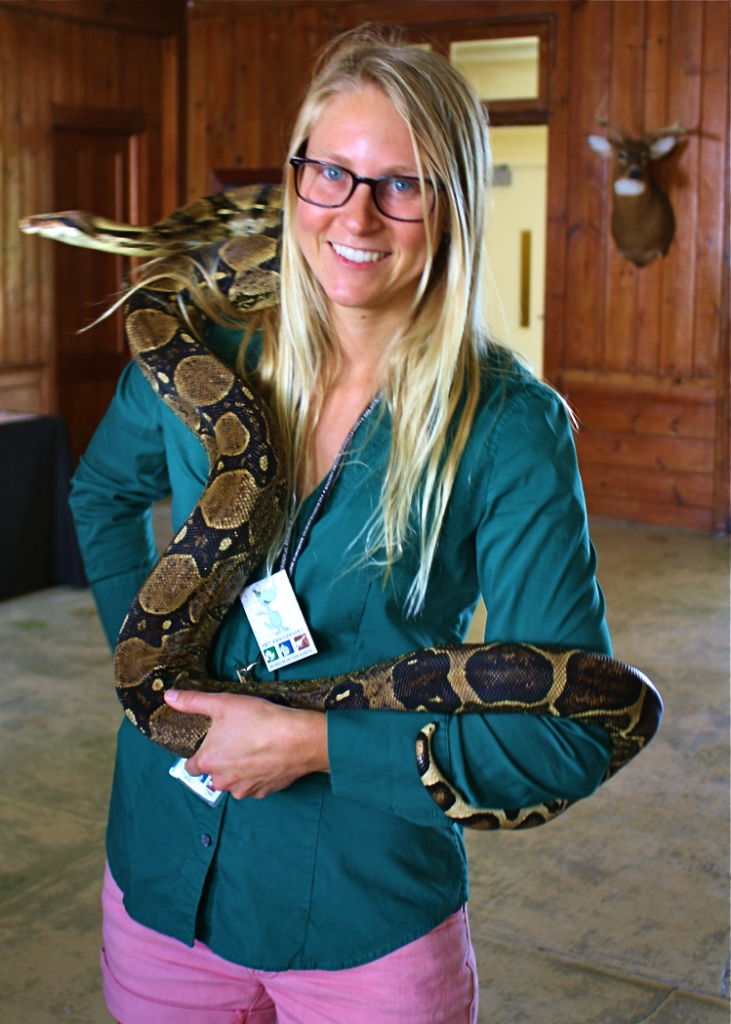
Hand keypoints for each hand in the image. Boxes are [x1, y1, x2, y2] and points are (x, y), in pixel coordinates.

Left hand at [164, 689, 328, 799]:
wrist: (297, 739)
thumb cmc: (258, 720)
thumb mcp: (222, 703)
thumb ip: (193, 702)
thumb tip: (168, 697)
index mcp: (207, 762)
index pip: (190, 766)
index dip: (199, 753)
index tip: (210, 742)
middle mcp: (222, 781)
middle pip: (214, 774)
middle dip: (221, 761)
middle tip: (236, 740)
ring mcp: (244, 790)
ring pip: (234, 781)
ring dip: (239, 769)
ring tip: (254, 747)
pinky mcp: (264, 792)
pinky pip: (255, 785)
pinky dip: (258, 774)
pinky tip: (267, 758)